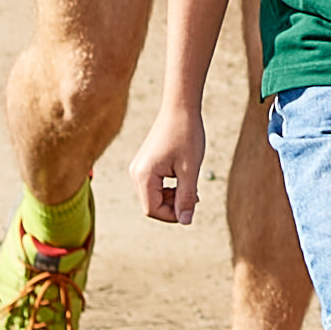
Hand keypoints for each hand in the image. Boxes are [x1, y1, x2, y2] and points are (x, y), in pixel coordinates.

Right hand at [137, 105, 203, 227]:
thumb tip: (185, 222)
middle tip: (195, 196)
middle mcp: (135, 173)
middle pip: (152, 205)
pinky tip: (184, 179)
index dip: (173, 215)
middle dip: (174, 206)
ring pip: (154, 196)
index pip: (153, 210)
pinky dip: (169, 187)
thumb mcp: (190, 169)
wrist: (180, 107)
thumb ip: (186, 197)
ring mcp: (138, 168)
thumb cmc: (186, 135)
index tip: (192, 207)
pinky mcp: (145, 163)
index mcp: (143, 175)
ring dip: (173, 197)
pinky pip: (154, 185)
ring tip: (191, 187)